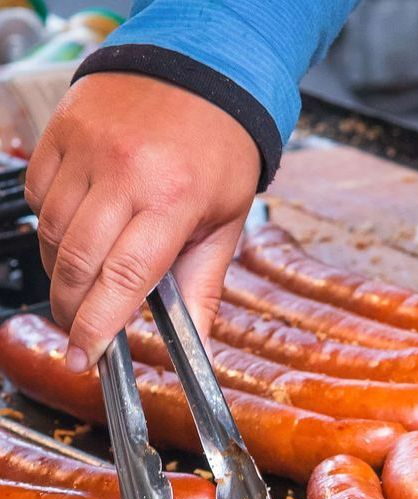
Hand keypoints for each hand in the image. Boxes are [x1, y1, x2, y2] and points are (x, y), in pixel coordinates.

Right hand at [24, 72, 261, 371]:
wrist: (200, 72)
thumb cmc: (220, 152)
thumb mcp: (226, 225)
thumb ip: (204, 288)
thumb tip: (197, 346)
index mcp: (172, 201)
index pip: (122, 279)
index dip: (96, 325)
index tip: (84, 356)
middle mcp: (123, 172)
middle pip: (76, 262)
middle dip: (72, 308)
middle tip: (80, 332)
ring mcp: (86, 148)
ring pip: (52, 232)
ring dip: (61, 270)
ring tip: (83, 284)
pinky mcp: (60, 131)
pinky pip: (39, 194)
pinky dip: (52, 224)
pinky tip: (78, 231)